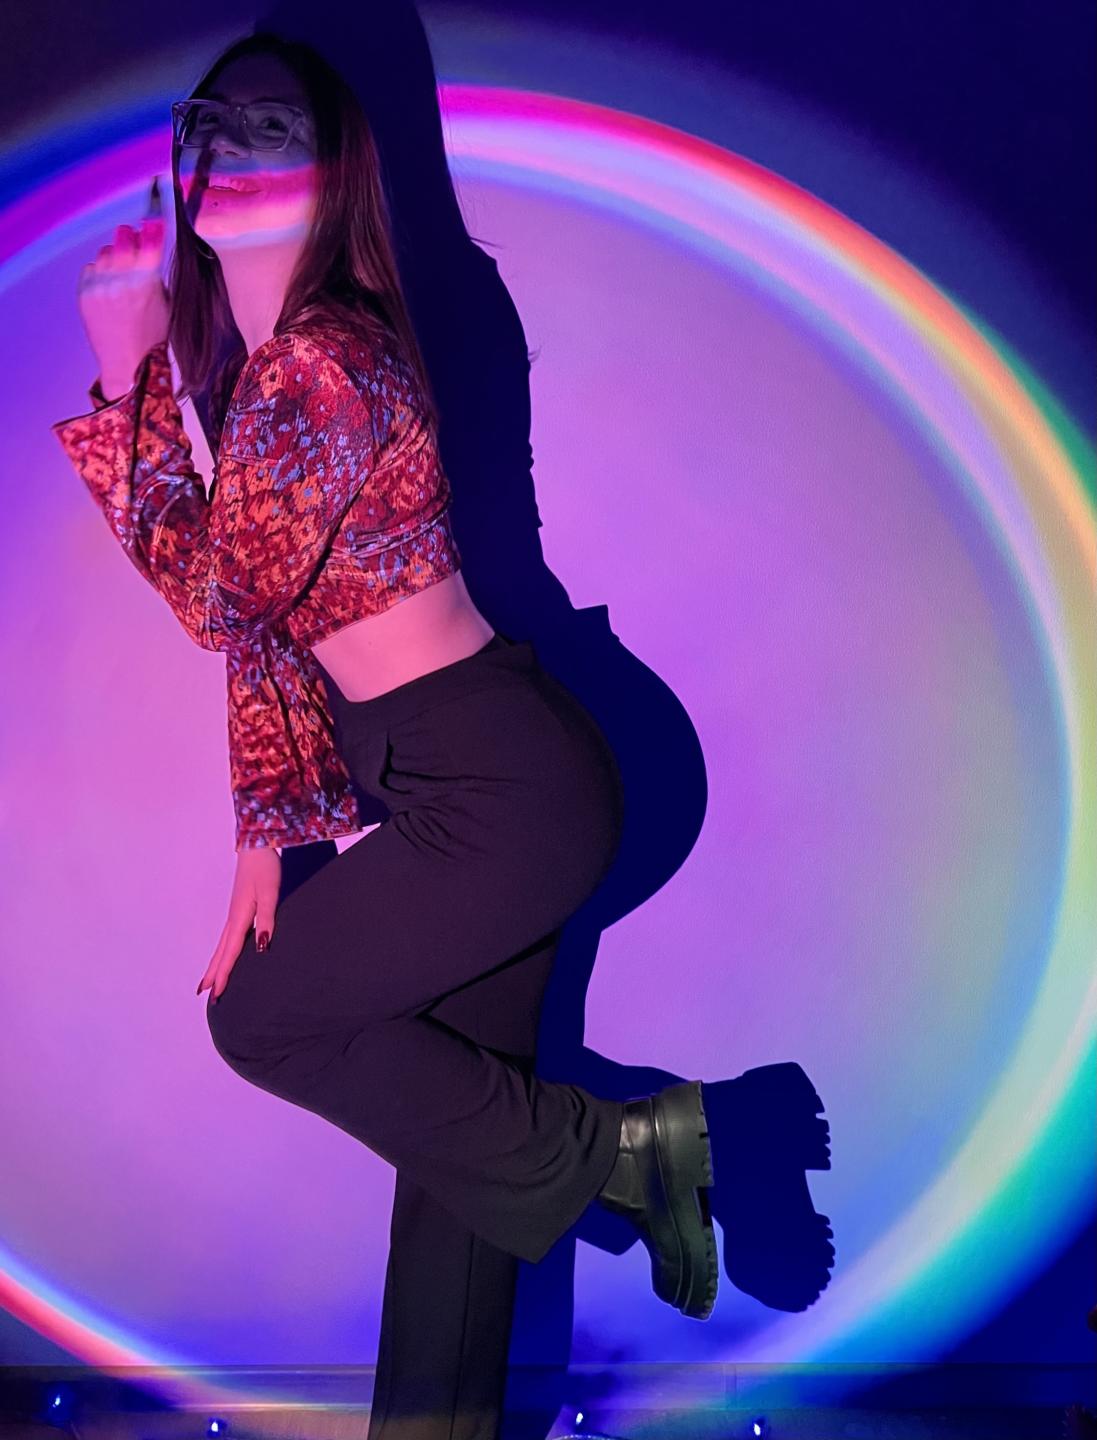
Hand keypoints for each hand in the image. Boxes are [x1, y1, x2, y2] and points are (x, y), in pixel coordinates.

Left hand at [77, 177, 170, 396]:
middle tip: (134, 243)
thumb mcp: (167, 302)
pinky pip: (91, 269)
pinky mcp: (84, 293)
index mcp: (147, 281)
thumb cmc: (153, 337)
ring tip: (122, 278)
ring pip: (105, 252)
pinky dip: (100, 275)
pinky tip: (110, 291)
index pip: (150, 236)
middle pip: (122, 235)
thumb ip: (155, 270)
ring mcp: (100, 285)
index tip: (155, 201)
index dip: (153, 220)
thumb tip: (149, 237)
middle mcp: (121, 279)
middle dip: (129, 238)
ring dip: (114, 258)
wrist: (128, 365)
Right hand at [197, 846, 281, 1002]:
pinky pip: (229, 936)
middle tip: (206, 995)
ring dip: (216, 964)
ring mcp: (235, 913)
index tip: (216, 993)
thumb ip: (267, 920)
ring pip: (222, 945)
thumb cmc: (265, 868)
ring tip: (208, 981)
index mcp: (240, 917)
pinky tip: (227, 954)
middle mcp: (233, 918)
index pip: (230, 952)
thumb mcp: (270, 894)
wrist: (256, 845)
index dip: (224, 974)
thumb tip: (261, 948)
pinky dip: (224, 950)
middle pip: (221, 952)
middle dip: (214, 974)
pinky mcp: (240, 908)